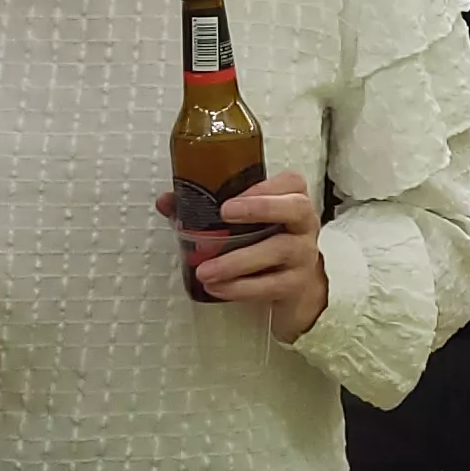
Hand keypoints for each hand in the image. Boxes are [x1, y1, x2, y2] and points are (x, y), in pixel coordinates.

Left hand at [158, 172, 328, 340]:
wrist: (296, 287)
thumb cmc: (265, 243)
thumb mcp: (244, 224)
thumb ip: (206, 208)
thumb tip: (166, 201)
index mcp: (291, 201)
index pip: (291, 183)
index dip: (263, 187)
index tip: (231, 197)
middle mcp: (303, 225)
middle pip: (296, 208)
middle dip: (260, 208)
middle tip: (224, 214)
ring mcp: (303, 255)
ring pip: (278, 250)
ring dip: (237, 260)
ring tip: (206, 270)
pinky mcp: (295, 285)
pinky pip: (270, 285)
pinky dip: (241, 287)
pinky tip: (218, 288)